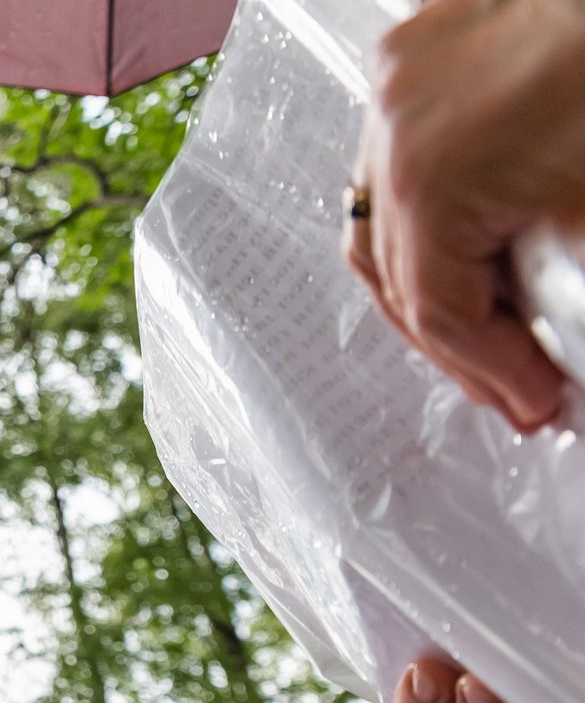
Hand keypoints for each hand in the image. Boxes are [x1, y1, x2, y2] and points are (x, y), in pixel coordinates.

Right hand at [343, 0, 584, 432]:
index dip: (493, 371)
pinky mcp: (415, 57)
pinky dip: (431, 213)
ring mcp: (398, 83)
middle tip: (511, 383)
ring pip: (381, 221)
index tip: (538, 401)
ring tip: (490, 322)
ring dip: (431, 280)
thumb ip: (570, 307)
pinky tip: (477, 241)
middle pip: (395, 274)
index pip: (439, 310)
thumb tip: (558, 369)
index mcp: (431, 176)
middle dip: (457, 341)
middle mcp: (395, 126)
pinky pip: (396, 160)